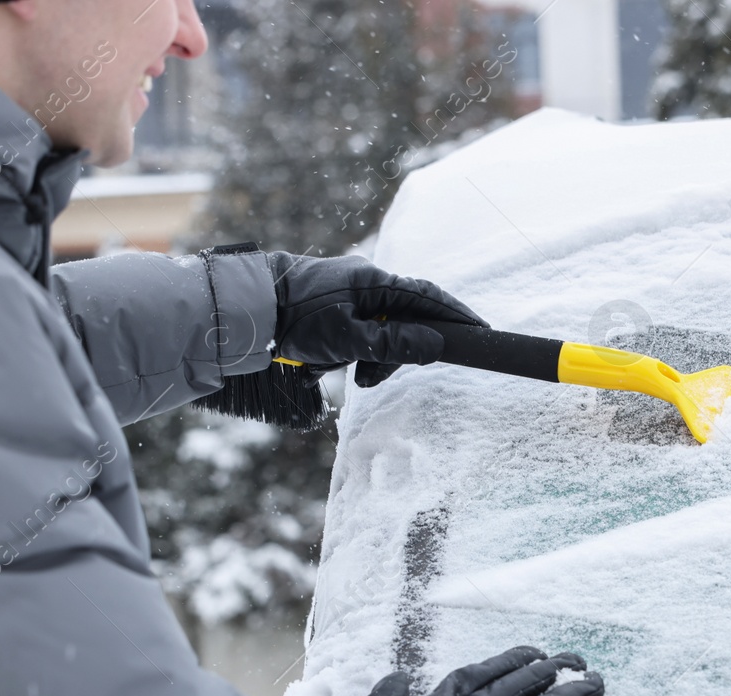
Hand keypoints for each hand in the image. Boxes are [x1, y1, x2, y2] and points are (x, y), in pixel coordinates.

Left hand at [265, 252, 487, 387]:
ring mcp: (351, 298)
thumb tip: (435, 345)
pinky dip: (355, 356)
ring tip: (350, 377)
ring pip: (382, 335)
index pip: (429, 297)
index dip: (456, 316)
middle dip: (396, 354)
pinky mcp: (336, 312)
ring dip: (372, 361)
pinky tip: (334, 368)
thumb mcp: (348, 338)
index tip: (481, 332)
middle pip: (405, 321)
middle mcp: (367, 286)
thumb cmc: (297, 318)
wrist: (249, 309)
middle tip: (374, 378)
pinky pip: (360, 337)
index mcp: (375, 282)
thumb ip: (394, 343)